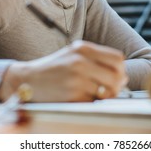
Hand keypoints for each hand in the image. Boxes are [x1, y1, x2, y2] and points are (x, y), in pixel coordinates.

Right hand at [0, 40, 126, 101]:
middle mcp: (80, 61)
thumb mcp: (74, 54)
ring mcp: (76, 79)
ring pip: (108, 91)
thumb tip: (123, 76)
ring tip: (97, 94)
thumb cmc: (54, 67)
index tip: (118, 75)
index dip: (121, 69)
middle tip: (112, 89)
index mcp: (83, 48)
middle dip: (118, 85)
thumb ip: (97, 60)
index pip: (117, 58)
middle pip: (117, 75)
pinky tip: (84, 98)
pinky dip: (93, 102)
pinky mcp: (72, 96)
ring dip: (107, 96)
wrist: (28, 79)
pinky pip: (94, 102)